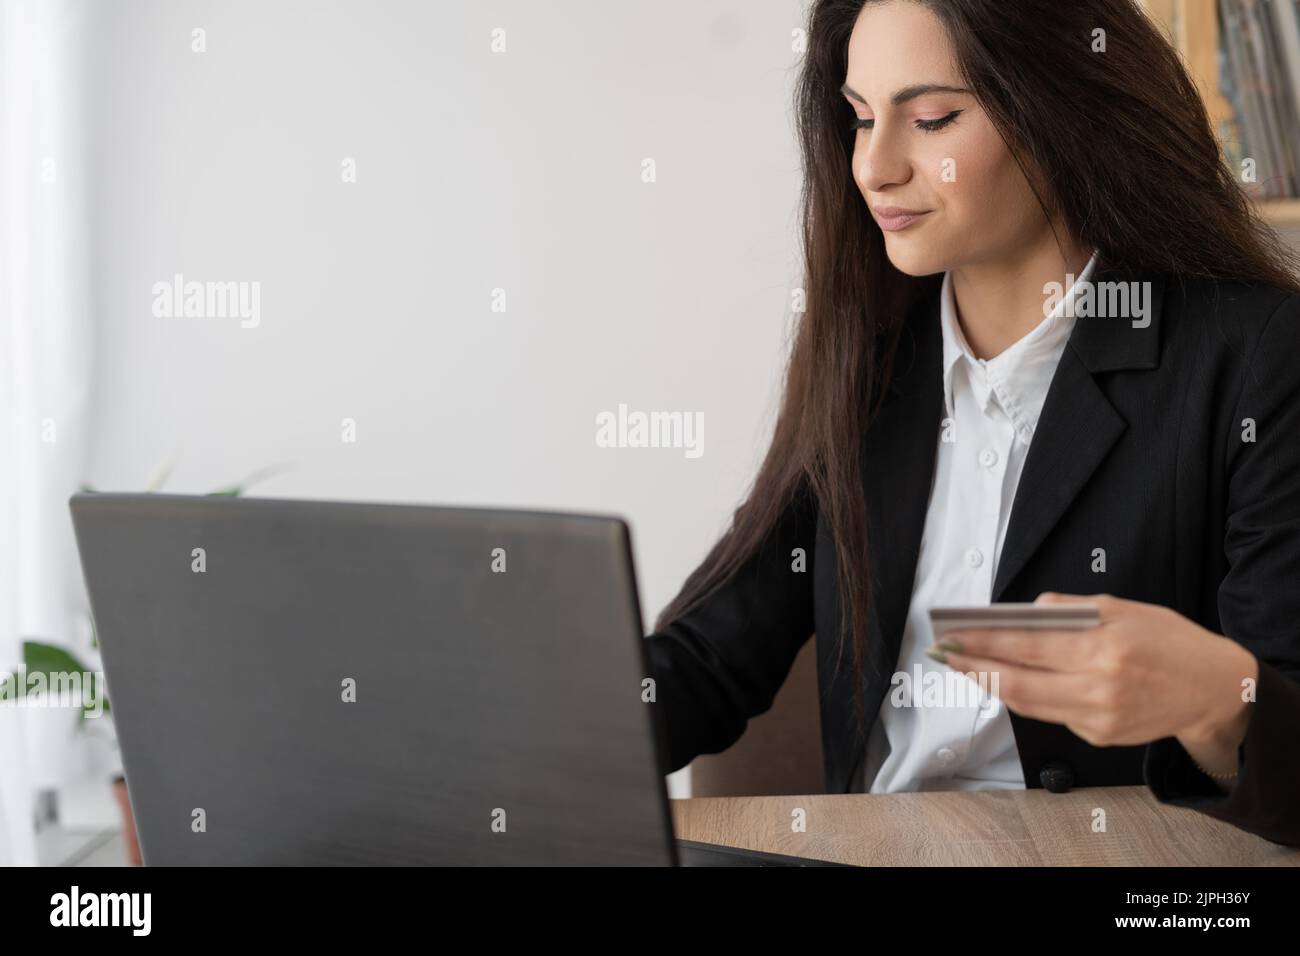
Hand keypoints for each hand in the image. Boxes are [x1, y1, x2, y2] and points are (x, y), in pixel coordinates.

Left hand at [930, 592, 1257, 777]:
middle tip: (943, 654)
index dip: (983, 642)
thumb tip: (1023, 612)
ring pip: (1027, 703)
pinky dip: (1026, 696)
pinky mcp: (1100, 736)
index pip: (1026, 646)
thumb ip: (1070, 610)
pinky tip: (1007, 681)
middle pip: (1017, 681)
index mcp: (1104, 649)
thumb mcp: (1124, 608)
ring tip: (967, 665)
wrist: (1213, 689)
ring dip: (992, 684)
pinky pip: (1051, 714)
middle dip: (973, 667)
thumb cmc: (1168, 641)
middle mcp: (1099, 688)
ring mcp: (1099, 718)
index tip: (953, 635)